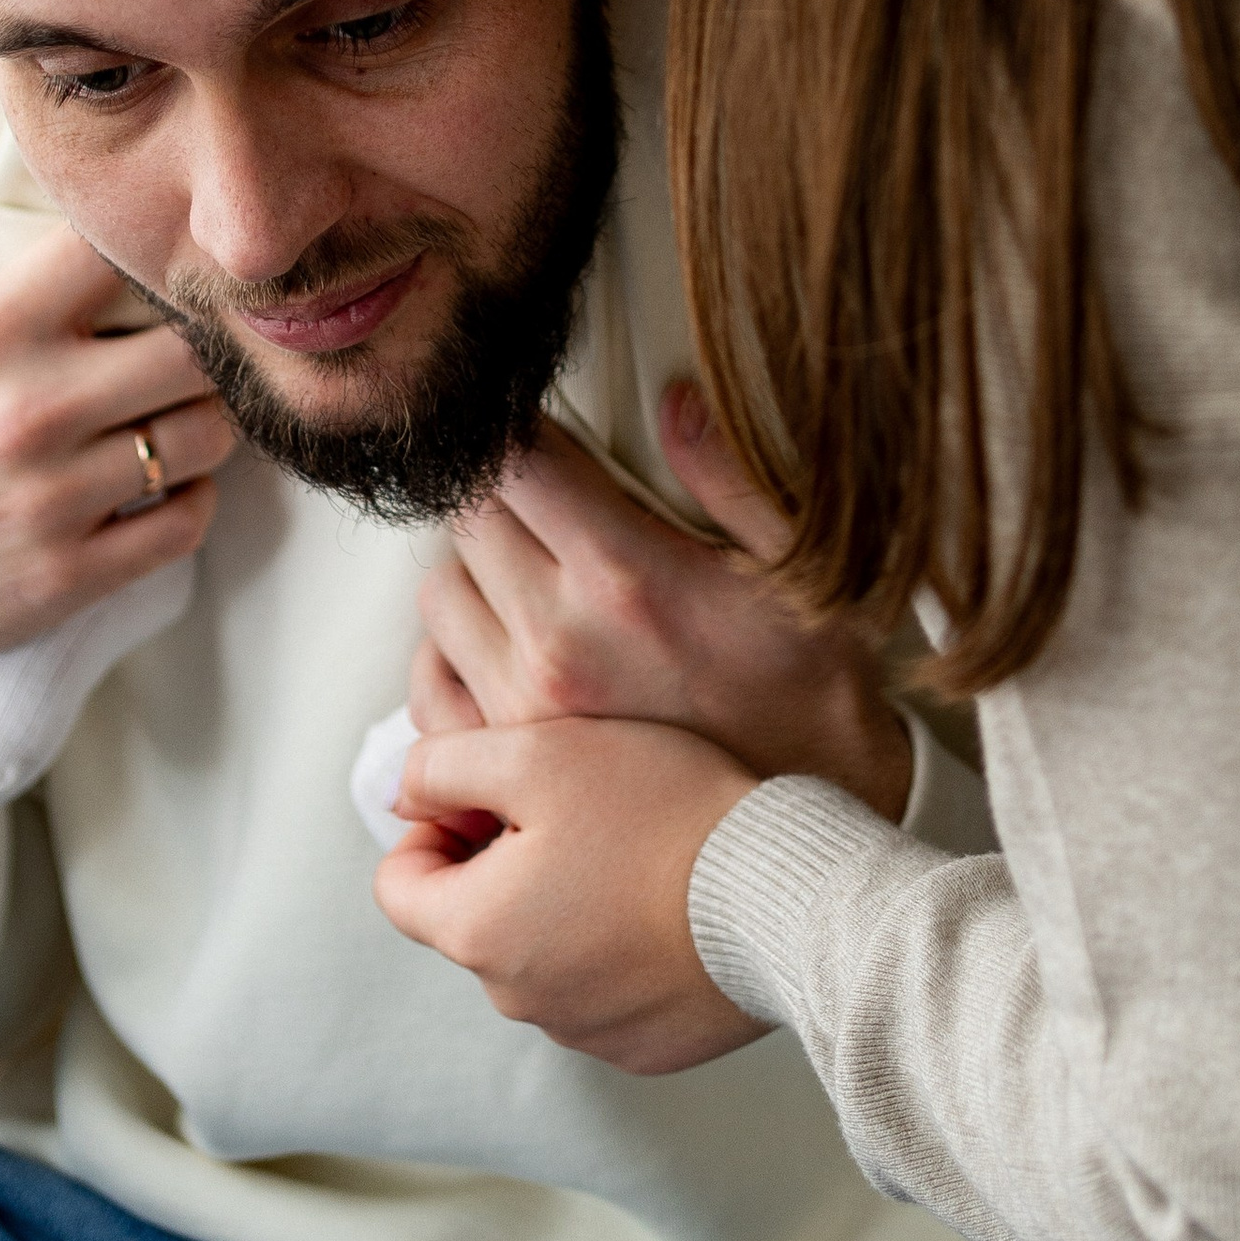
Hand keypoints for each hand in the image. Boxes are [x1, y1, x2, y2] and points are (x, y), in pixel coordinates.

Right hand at [0, 227, 234, 675]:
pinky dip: (189, 500)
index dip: (152, 249)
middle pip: (192, 348)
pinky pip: (185, 522)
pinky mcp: (65, 577)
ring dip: (204, 423)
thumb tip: (55, 197)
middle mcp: (26, 410)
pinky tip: (161, 487)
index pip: (113, 252)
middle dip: (203, 344)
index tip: (159, 265)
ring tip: (175, 418)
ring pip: (204, 435)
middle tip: (194, 350)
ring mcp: (49, 500)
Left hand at [377, 716, 767, 1071]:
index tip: (497, 792)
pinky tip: (670, 901)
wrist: (786, 900)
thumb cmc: (660, 815)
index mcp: (475, 932)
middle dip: (506, 860)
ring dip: (564, 903)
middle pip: (474, 917)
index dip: (436, 824)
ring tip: (637, 850)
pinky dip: (619, 947)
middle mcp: (516, 999)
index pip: (398, 885)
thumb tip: (405, 795)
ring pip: (540, 954)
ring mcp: (583, 1032)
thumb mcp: (538, 752)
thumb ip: (446, 765)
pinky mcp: (644, 1047)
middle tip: (580, 807)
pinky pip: (603, 989)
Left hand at [410, 386, 912, 823]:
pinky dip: (450, 655)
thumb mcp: (798, 570)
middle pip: (468, 516)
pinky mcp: (504, 767)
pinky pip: (429, 686)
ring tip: (523, 571)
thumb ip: (728, 477)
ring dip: (471, 569)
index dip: (523, 429)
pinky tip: (500, 647)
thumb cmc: (810, 701)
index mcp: (624, 577)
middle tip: (542, 499)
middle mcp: (557, 640)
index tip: (541, 431)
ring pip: (439, 595)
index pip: (518, 460)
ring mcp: (521, 708)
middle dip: (499, 492)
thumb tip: (676, 403)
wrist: (795, 837)